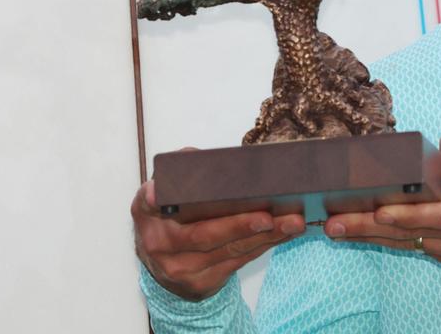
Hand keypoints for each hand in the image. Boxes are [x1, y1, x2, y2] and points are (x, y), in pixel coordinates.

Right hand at [132, 175, 306, 300]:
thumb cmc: (175, 220)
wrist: (167, 265)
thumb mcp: (170, 194)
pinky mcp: (201, 283)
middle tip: (268, 216)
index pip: (148, 204)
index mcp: (148, 214)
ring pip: (228, 251)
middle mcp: (159, 244)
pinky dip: (265, 245)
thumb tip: (199, 157)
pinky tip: (285, 233)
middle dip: (239, 225)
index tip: (156, 193)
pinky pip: (239, 261)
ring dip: (265, 236)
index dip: (153, 198)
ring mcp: (179, 268)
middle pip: (202, 235)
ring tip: (292, 222)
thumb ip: (184, 174)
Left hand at [325, 133, 440, 288]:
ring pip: (413, 245)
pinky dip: (400, 243)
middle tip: (332, 226)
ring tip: (341, 231)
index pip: (438, 213)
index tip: (377, 211)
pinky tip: (376, 237)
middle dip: (369, 229)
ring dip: (377, 237)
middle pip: (412, 233)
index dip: (405, 215)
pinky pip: (428, 251)